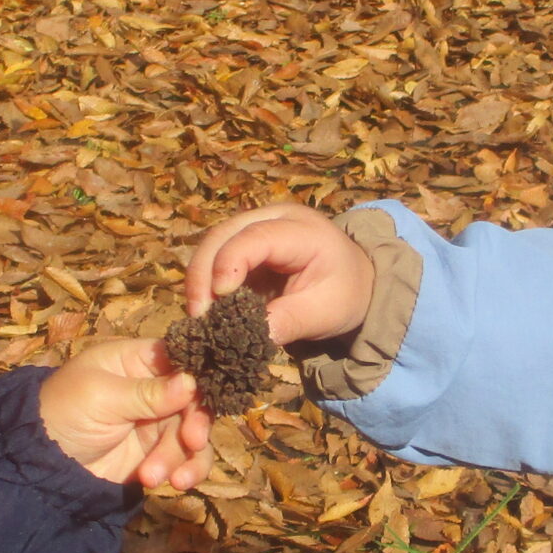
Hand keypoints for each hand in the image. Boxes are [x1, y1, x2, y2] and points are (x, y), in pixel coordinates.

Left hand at [39, 338, 211, 488]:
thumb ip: (147, 393)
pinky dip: (186, 469)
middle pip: (193, 398)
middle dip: (195, 422)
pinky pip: (186, 458)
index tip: (202, 396)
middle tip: (191, 440)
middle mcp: (152, 387)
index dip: (198, 375)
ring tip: (156, 475)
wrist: (40, 466)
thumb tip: (192, 382)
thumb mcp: (101, 398)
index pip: (181, 358)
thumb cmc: (63, 414)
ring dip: (182, 454)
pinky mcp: (157, 453)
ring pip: (192, 432)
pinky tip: (174, 483)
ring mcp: (156, 422)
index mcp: (135, 361)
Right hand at [186, 204, 374, 346]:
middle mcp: (274, 217)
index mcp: (302, 229)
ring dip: (200, 278)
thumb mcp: (325, 313)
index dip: (230, 262)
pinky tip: (207, 309)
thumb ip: (290, 321)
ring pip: (213, 243)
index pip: (256, 236)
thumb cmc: (344, 293)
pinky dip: (206, 282)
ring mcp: (256, 226)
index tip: (218, 297)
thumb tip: (248, 334)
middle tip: (198, 315)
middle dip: (203, 273)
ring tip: (200, 315)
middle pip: (224, 233)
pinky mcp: (244, 242)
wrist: (354, 282)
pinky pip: (216, 256)